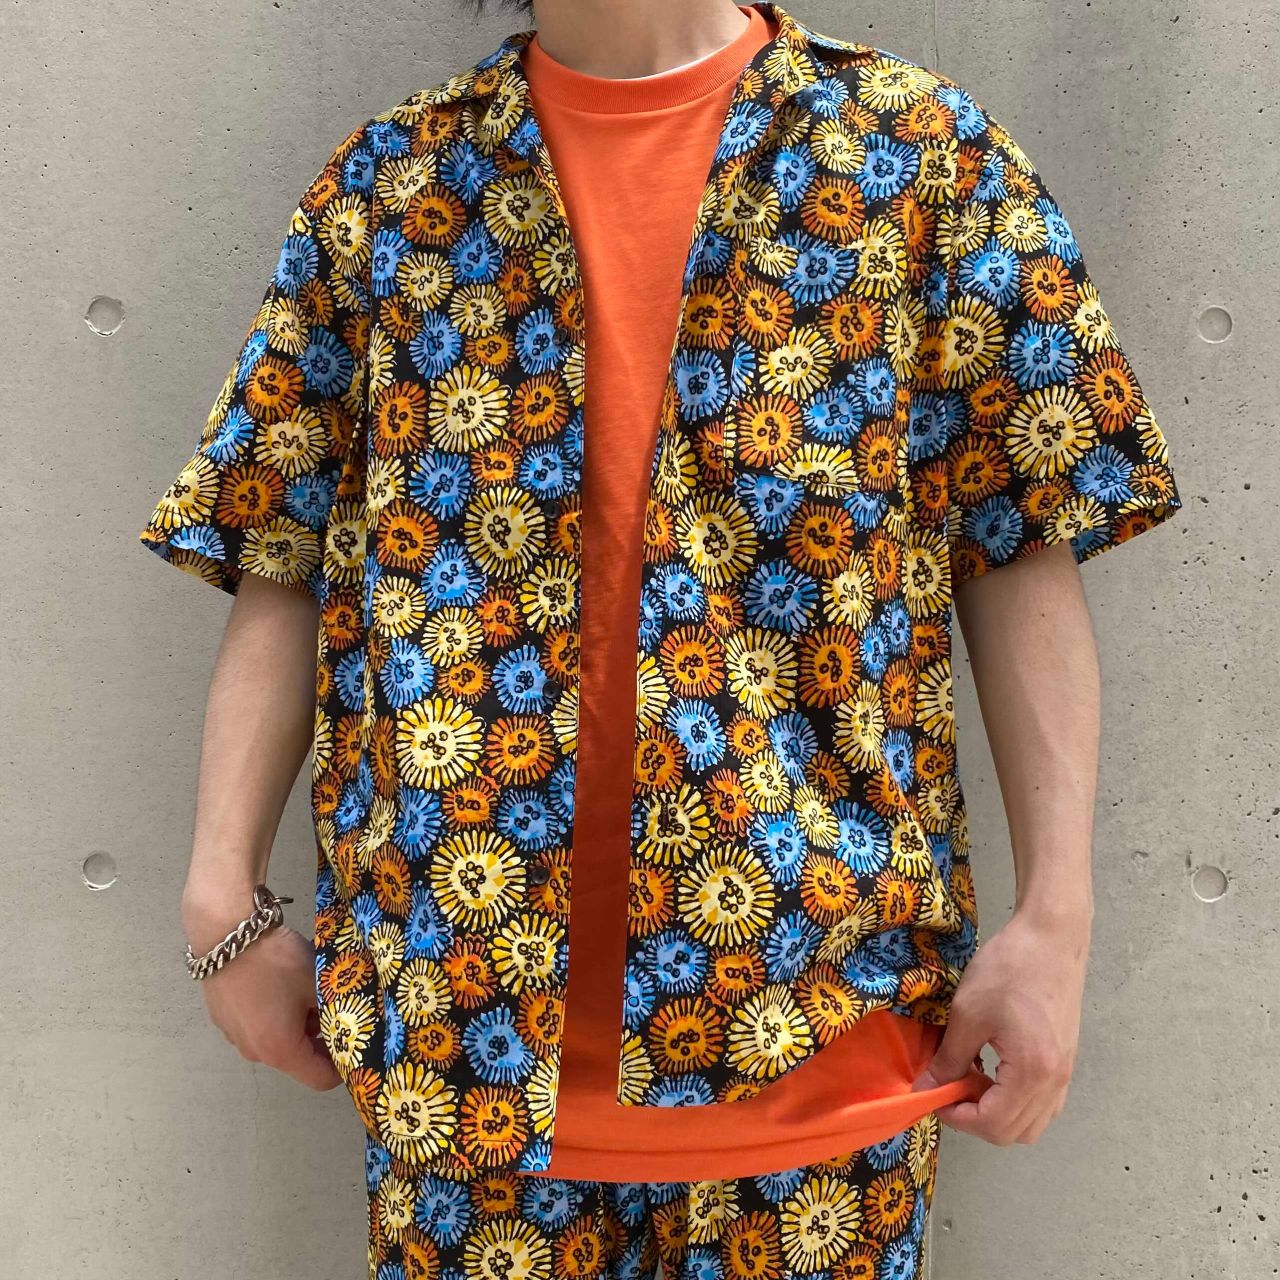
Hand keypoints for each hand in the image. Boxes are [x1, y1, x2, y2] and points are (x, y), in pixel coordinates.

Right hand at [182, 887, 340, 1091]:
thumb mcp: (317, 982)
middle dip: (320, 1038)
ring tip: (305, 989)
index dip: (343, 1065)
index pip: (320, 1079)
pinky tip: (278, 984)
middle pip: (298, 1058)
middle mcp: (254, 1052)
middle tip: (334, 1006)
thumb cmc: (276, 962)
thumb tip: (348, 1021)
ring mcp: (234, 1036)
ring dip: (297, 1024)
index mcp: (280, 1051)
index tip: (356, 1043)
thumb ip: (336, 1009)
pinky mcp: (223, 1018)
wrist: (226, 933)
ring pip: (278, 1039)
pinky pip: (258, 1025)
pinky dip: (274, 1014)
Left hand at [913, 905, 1089, 1144]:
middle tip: (949, 1088)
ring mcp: (1065, 1073)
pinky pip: (1042, 1102)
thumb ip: (949, 1058)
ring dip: (997, 1112)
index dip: (957, 1118)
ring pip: (1031, 1121)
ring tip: (969, 1078)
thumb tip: (926, 1089)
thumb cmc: (1008, 969)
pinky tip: (991, 1069)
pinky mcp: (1065, 1059)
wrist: (1052, 937)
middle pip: (1015, 1133)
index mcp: (1033, 1074)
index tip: (932, 1095)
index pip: (994, 1126)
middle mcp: (1056, 1083)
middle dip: (976, 1120)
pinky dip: (1014, 1099)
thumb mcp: (967, 1013)